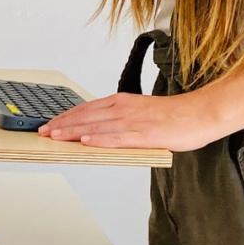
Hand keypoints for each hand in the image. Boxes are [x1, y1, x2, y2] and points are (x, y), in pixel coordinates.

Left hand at [37, 91, 218, 151]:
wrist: (201, 113)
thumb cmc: (173, 115)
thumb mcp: (139, 111)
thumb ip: (118, 118)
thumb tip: (98, 130)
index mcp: (121, 102)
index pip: (85, 108)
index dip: (65, 116)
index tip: (49, 123)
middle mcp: (123, 109)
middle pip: (85, 116)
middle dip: (61, 124)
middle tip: (42, 132)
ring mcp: (133, 121)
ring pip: (96, 127)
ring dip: (72, 132)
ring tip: (54, 137)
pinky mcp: (145, 134)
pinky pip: (117, 137)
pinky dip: (99, 139)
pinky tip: (85, 142)